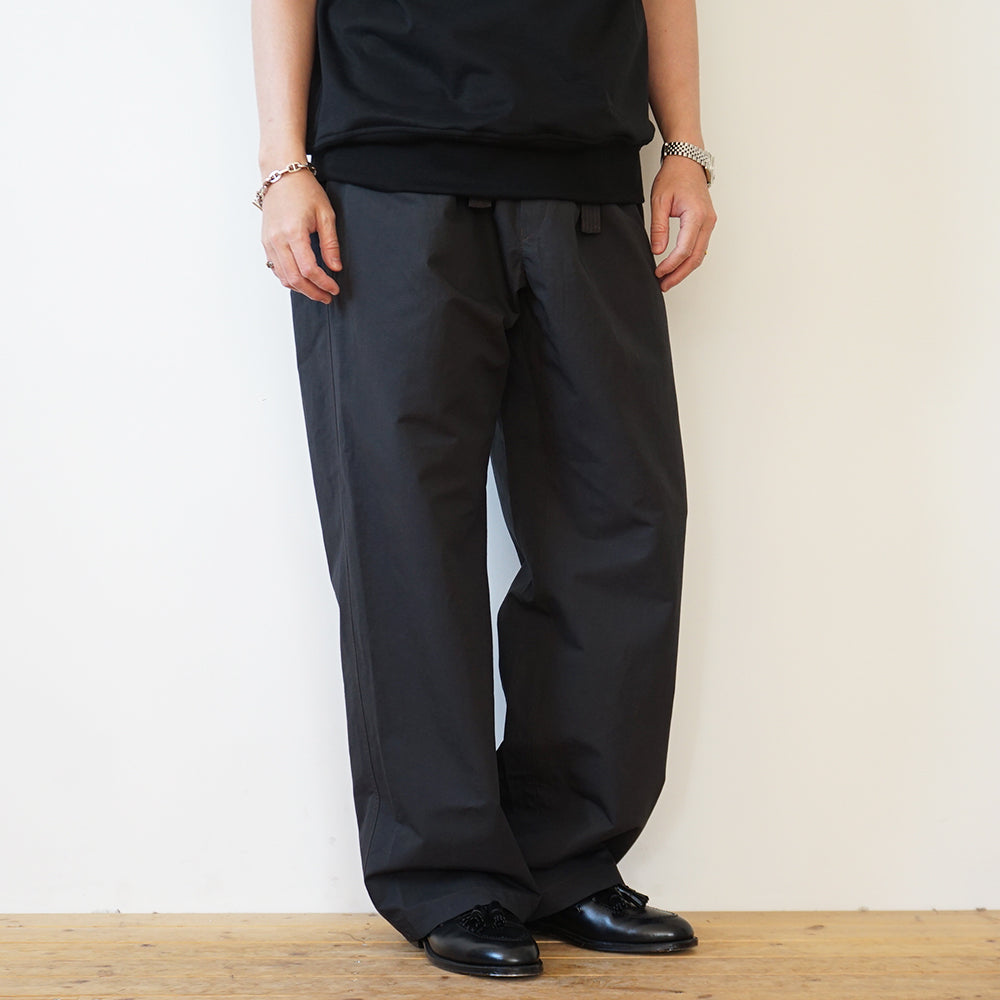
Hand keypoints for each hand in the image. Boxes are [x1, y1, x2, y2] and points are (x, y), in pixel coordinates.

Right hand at [260, 171, 342, 302]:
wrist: (281, 175)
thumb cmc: (304, 190)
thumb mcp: (325, 215)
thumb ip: (330, 244)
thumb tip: (335, 267)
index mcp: (294, 233)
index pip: (309, 269)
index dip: (323, 283)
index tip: (335, 288)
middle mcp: (278, 240)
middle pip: (295, 278)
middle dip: (313, 292)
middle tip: (327, 297)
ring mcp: (269, 242)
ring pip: (283, 277)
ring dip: (301, 289)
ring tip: (317, 291)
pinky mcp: (266, 242)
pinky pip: (276, 268)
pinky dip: (289, 279)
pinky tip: (302, 281)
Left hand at [648, 156, 716, 291]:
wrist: (687, 161)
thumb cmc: (674, 176)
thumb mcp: (659, 201)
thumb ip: (658, 228)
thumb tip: (657, 251)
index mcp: (696, 215)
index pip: (684, 249)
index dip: (671, 265)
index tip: (658, 273)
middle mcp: (707, 221)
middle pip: (695, 258)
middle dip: (679, 274)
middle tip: (664, 285)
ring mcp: (709, 223)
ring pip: (699, 255)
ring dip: (684, 270)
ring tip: (668, 280)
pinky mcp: (707, 224)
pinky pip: (700, 247)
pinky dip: (689, 260)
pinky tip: (676, 267)